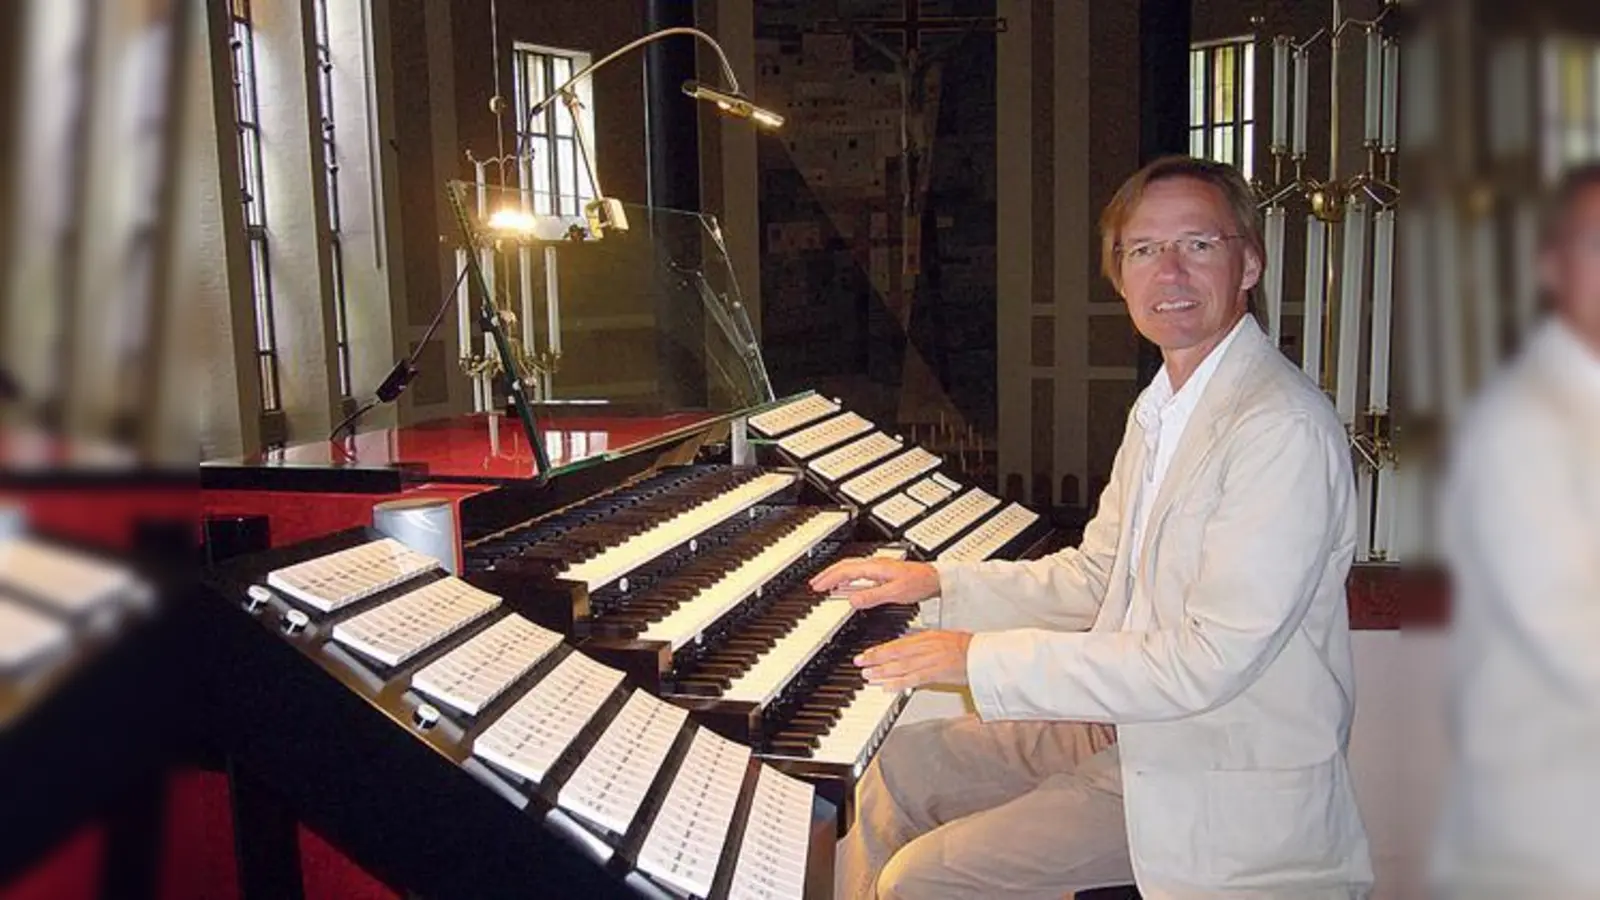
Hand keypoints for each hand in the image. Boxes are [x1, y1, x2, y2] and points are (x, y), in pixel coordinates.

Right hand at [809, 558, 939, 609]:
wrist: (935, 579)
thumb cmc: (919, 583)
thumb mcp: (895, 593)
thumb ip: (872, 597)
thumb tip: (851, 600)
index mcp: (875, 567)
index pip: (845, 570)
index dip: (828, 578)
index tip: (816, 587)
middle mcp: (875, 565)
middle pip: (844, 566)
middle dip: (827, 575)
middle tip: (814, 585)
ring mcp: (878, 568)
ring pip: (851, 569)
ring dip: (836, 576)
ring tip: (825, 585)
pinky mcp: (882, 573)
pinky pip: (859, 574)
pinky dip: (847, 579)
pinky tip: (846, 587)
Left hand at [855, 630, 972, 690]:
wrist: (985, 655)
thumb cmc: (969, 648)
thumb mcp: (943, 639)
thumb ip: (925, 644)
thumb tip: (908, 651)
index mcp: (928, 637)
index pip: (898, 644)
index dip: (880, 649)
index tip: (866, 654)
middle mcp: (927, 647)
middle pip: (896, 653)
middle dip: (875, 659)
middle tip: (860, 664)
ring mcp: (932, 660)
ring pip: (902, 666)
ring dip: (883, 672)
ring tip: (868, 676)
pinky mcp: (938, 673)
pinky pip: (915, 679)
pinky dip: (900, 683)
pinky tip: (887, 687)